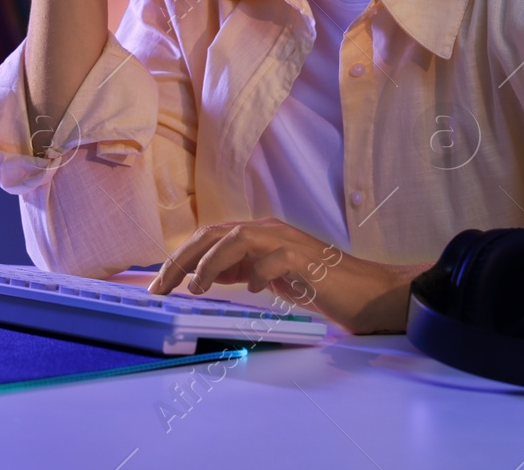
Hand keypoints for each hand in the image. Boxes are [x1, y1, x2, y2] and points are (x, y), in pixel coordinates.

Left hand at [145, 217, 431, 334]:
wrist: (366, 292)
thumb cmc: (319, 285)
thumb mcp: (270, 276)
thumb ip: (241, 269)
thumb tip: (204, 275)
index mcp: (259, 235)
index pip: (209, 239)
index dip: (179, 259)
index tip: (157, 285)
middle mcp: (270, 231)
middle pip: (215, 233)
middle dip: (182, 259)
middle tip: (161, 287)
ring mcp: (288, 242)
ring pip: (239, 238)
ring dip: (212, 262)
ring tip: (197, 286)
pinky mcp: (306, 259)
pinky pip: (274, 258)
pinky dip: (258, 272)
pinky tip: (253, 289)